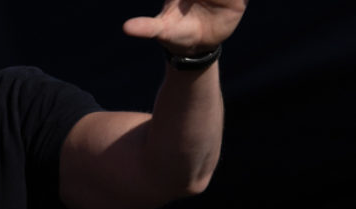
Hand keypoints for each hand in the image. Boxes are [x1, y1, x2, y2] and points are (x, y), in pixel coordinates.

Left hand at [123, 0, 247, 54]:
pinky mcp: (236, 0)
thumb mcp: (161, 31)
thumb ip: (147, 27)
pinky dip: (239, 0)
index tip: (184, 1)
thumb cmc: (175, 34)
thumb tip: (126, 28)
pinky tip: (235, 4)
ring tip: (221, 2)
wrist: (197, 47)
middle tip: (202, 0)